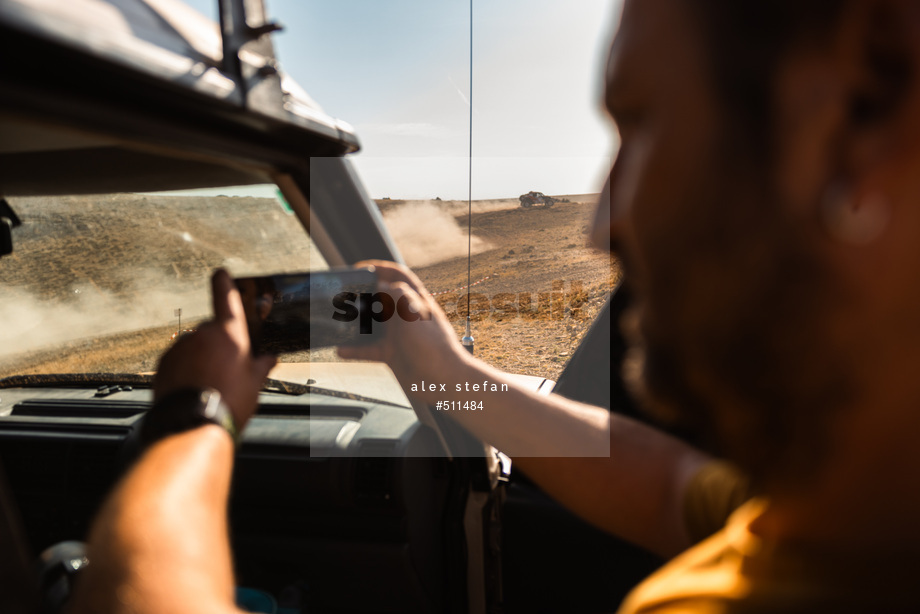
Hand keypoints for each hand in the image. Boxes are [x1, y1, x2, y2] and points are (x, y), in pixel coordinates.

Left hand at [154, 269, 275, 427]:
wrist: (193, 424)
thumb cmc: (229, 402)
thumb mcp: (254, 384)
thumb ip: (261, 366)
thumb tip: (269, 359)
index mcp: (228, 333)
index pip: (225, 299)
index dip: (224, 284)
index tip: (221, 273)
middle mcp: (201, 335)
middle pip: (212, 333)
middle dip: (219, 346)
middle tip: (228, 371)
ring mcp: (179, 348)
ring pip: (194, 348)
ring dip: (201, 360)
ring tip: (210, 386)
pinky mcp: (163, 364)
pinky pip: (178, 362)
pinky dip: (186, 371)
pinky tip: (194, 390)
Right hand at [337, 260, 473, 400]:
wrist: (444, 381)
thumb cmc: (435, 346)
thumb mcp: (413, 313)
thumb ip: (394, 295)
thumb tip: (377, 286)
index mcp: (416, 300)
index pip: (399, 276)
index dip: (381, 268)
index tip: (361, 268)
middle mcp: (406, 315)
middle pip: (382, 298)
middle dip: (363, 295)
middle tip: (345, 295)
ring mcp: (399, 334)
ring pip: (372, 325)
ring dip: (356, 324)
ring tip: (340, 322)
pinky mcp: (393, 353)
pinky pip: (369, 349)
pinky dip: (356, 350)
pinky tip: (342, 350)